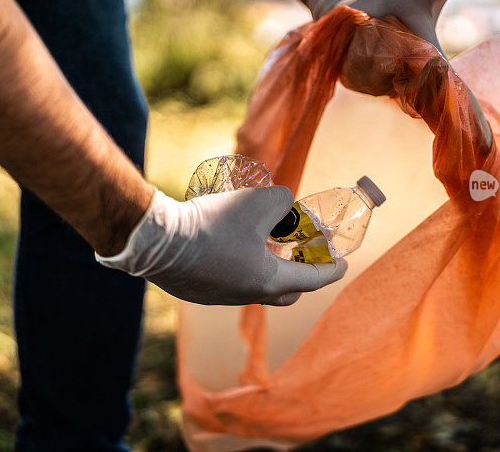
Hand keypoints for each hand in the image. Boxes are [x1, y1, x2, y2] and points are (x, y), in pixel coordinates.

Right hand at [96, 186, 346, 305]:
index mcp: (267, 282)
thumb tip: (284, 206)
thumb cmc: (212, 223)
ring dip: (268, 267)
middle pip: (286, 292)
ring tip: (267, 241)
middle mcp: (246, 296)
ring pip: (256, 286)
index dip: (332, 269)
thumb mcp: (259, 201)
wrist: (155, 241)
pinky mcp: (198, 291)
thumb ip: (284, 201)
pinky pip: (230, 281)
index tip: (344, 263)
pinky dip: (242, 266)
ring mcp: (220, 297)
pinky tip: (233, 244)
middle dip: (301, 274)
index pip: (312, 279)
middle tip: (304, 250)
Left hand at [307, 0, 491, 149]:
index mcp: (433, 66)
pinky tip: (357, 36)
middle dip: (415, 78)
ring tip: (375, 26)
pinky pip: (360, 69)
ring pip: (385, 74)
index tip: (483, 135)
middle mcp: (410, 83)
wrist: (353, 4)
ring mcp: (382, 86)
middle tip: (404, 44)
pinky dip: (359, 51)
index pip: (451, 90)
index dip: (465, 111)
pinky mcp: (356, 81)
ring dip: (380, 51)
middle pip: (418, 90)